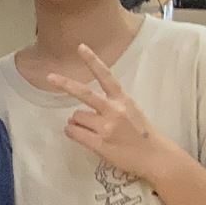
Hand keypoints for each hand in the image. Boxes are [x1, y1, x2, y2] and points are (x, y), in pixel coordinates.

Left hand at [45, 44, 166, 178]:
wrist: (155, 157)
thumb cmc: (142, 134)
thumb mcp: (131, 112)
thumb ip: (111, 106)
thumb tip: (80, 112)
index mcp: (123, 100)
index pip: (106, 76)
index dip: (93, 61)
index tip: (81, 47)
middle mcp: (114, 110)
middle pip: (84, 94)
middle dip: (65, 84)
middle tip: (50, 77)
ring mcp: (106, 127)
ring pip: (76, 117)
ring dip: (76, 122)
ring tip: (90, 130)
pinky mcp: (100, 143)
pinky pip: (74, 133)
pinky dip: (72, 132)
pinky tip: (80, 135)